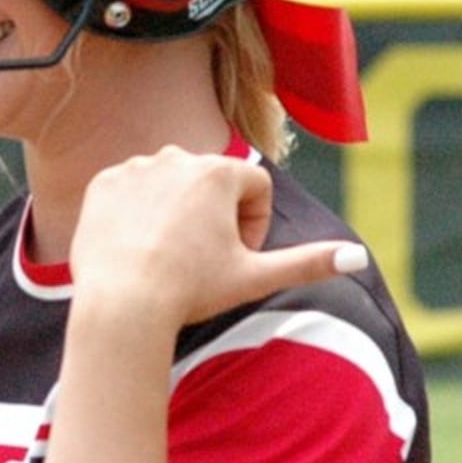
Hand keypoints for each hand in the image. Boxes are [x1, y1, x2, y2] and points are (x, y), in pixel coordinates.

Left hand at [70, 147, 366, 328]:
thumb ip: (308, 262)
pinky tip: (135, 248)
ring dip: (173, 212)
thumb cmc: (190, 291)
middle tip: (199, 261)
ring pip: (168, 185)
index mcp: (220, 171)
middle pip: (209, 183)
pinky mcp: (101, 184)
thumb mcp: (254, 278)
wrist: (121, 305)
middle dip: (212, 217)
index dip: (253, 224)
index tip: (237, 257)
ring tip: (167, 255)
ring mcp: (135, 168)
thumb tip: (359, 257)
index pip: (254, 187)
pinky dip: (134, 216)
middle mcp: (176, 157)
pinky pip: (128, 192)